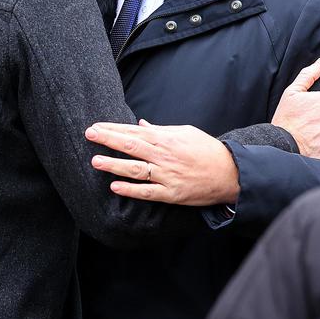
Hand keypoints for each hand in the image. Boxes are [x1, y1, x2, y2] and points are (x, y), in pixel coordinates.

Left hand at [87, 120, 239, 205]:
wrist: (230, 173)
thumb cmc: (207, 150)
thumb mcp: (185, 133)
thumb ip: (160, 130)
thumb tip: (140, 125)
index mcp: (166, 139)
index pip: (133, 132)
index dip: (113, 129)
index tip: (95, 127)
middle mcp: (164, 156)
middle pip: (131, 146)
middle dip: (109, 140)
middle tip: (89, 135)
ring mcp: (167, 176)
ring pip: (136, 170)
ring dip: (115, 165)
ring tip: (96, 161)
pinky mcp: (172, 194)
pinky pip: (148, 192)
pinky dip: (131, 190)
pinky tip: (115, 187)